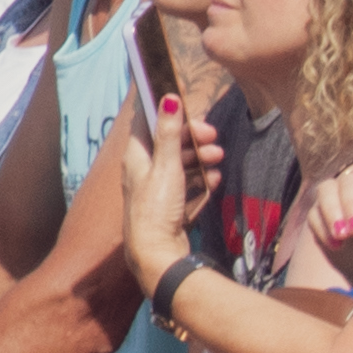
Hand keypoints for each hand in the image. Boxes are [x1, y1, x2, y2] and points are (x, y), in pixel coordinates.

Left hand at [119, 99, 214, 301]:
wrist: (158, 254)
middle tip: (212, 136)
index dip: (168, 112)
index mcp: (135, 156)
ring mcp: (156, 188)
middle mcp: (142, 169)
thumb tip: (168, 98)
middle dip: (192, 136)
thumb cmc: (155, 209)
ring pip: (181, 163)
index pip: (147, 122)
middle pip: (169, 142)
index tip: (187, 105)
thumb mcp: (166, 166)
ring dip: (200, 157)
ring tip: (217, 157)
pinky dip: (201, 179)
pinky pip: (188, 184)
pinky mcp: (170, 204)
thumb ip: (169, 133)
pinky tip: (213, 178)